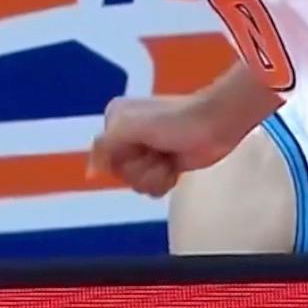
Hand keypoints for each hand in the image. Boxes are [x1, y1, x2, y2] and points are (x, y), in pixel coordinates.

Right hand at [89, 96, 232, 197]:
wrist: (216, 125)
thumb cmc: (177, 120)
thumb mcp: (131, 127)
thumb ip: (104, 145)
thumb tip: (91, 172)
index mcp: (116, 119)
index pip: (102, 156)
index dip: (121, 159)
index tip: (138, 146)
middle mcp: (129, 134)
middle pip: (118, 172)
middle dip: (140, 169)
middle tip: (157, 153)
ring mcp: (147, 150)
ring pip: (135, 183)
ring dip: (154, 176)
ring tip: (168, 160)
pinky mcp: (165, 165)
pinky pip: (151, 188)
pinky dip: (163, 182)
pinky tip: (175, 169)